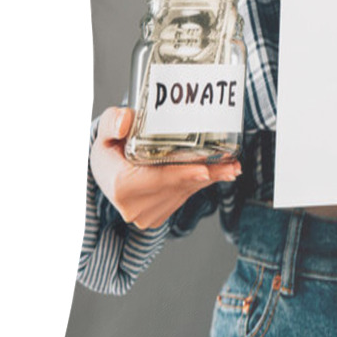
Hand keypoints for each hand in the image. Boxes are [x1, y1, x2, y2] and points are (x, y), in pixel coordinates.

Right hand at [89, 107, 241, 229]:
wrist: (107, 172)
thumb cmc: (110, 149)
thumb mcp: (105, 131)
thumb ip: (112, 122)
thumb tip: (125, 120)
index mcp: (121, 186)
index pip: (157, 179)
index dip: (182, 174)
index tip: (204, 170)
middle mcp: (134, 206)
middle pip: (178, 186)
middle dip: (207, 175)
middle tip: (232, 166)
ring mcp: (146, 215)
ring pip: (185, 192)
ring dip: (209, 180)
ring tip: (231, 167)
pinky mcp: (157, 217)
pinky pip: (184, 197)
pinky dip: (200, 184)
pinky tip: (217, 173)